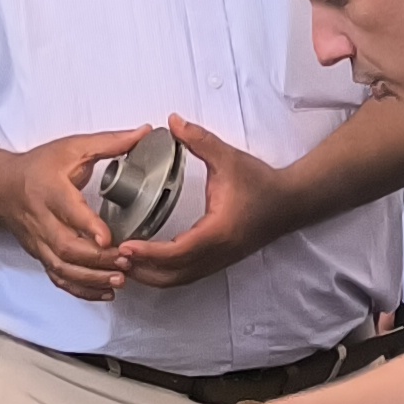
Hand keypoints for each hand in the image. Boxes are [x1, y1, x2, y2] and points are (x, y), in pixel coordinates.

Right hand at [7, 126, 144, 301]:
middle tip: (126, 260)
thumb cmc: (38, 168)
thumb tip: (143, 133)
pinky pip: (59, 279)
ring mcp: (40, 242)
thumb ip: (110, 142)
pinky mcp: (41, 256)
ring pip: (63, 268)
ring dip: (92, 278)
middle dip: (98, 259)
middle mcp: (42, 220)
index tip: (108, 237)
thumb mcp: (72, 147)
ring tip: (120, 279)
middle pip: (67, 248)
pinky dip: (82, 290)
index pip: (68, 211)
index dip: (87, 226)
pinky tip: (105, 291)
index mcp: (50, 190)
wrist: (2, 189)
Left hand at [120, 114, 293, 289]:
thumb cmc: (262, 184)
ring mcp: (218, 260)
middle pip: (171, 276)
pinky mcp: (218, 261)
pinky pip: (185, 276)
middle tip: (114, 256)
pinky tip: (147, 262)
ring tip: (124, 261)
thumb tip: (174, 122)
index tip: (125, 246)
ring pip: (177, 280)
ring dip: (150, 275)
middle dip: (141, 269)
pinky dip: (163, 274)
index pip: (177, 252)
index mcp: (217, 231)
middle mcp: (217, 252)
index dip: (148, 252)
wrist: (289, 202)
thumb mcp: (228, 157)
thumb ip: (199, 139)